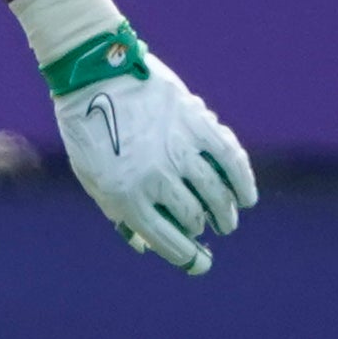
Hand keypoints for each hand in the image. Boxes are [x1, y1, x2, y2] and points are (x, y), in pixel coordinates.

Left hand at [51, 30, 258, 274]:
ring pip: (215, 192)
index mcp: (126, 196)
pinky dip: (243, 181)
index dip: (186, 256)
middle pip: (193, 216)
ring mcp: (178, 150)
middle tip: (211, 230)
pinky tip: (247, 197)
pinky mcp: (196, 123)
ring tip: (228, 220)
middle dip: (203, 228)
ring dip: (225, 212)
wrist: (95, 75)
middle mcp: (155, 178)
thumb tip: (144, 247)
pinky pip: (230, 159)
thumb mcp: (93, 178)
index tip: (199, 263)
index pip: (166, 240)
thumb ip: (119, 212)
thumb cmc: (90, 130)